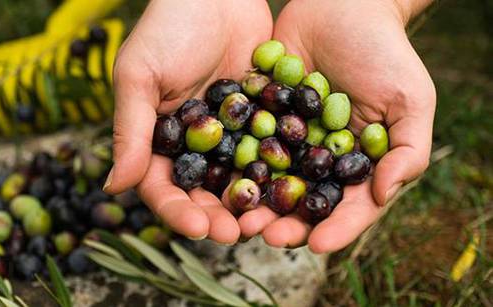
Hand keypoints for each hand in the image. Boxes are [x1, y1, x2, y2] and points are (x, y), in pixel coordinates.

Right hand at [104, 0, 272, 243]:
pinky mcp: (261, 121)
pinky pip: (269, 153)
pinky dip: (278, 173)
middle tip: (235, 234)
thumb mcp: (139, 74)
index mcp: (158, 140)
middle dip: (216, 216)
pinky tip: (291, 190)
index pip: (161, 186)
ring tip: (265, 223)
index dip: (177, 210)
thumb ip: (129, 130)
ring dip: (249, 204)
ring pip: (238, 181)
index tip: (197, 227)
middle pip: (203, 193)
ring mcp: (230, 136)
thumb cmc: (169, 27)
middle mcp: (195, 145)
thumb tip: (113, 187)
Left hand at [236, 0, 435, 251]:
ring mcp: (288, 140)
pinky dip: (234, 163)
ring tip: (239, 218)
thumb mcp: (410, 99)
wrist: (342, 5)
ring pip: (270, 181)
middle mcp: (318, 158)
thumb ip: (409, 149)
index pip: (348, 205)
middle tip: (267, 236)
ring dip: (255, 202)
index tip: (318, 245)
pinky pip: (247, 145)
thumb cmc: (384, 52)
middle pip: (303, 201)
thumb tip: (385, 193)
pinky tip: (220, 178)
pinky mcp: (261, 118)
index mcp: (355, 163)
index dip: (336, 228)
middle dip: (286, 223)